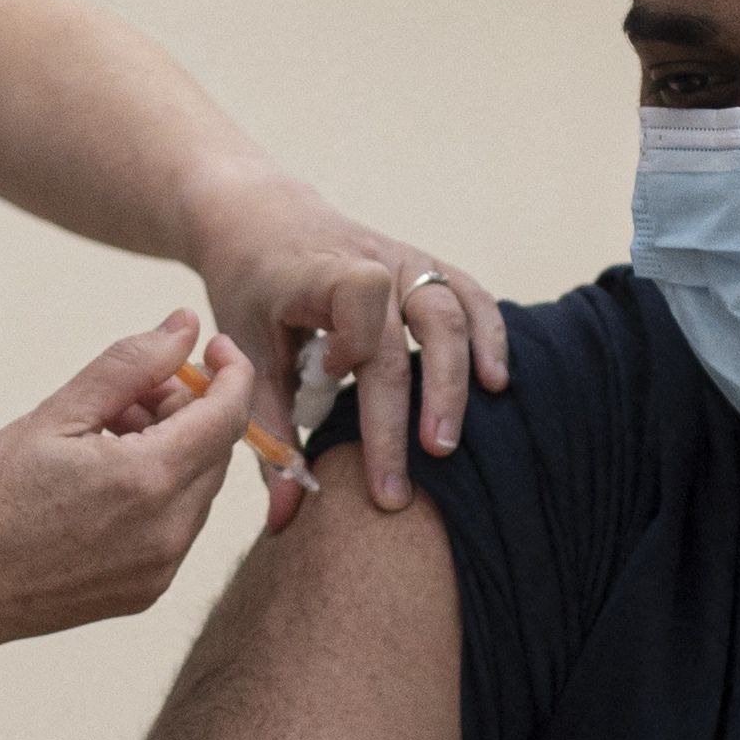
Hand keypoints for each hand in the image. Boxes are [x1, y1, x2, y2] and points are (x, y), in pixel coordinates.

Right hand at [0, 314, 259, 667]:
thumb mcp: (55, 415)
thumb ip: (130, 365)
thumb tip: (185, 326)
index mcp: (149, 481)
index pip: (228, 415)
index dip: (230, 372)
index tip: (209, 345)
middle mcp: (169, 533)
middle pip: (216, 451)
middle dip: (188, 408)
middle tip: (127, 393)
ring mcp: (161, 570)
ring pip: (198, 490)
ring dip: (172, 449)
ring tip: (102, 435)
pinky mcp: (146, 593)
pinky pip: (175, 527)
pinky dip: (157, 492)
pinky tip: (100, 482)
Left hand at [186, 167, 509, 516]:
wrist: (259, 218)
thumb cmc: (248, 293)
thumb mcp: (242, 352)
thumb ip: (268, 432)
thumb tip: (287, 521)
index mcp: (313, 271)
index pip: (356, 295)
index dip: (354, 341)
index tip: (333, 379)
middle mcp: (368, 258)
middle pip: (415, 323)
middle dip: (421, 398)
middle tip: (421, 464)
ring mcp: (403, 258)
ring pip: (452, 310)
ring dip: (457, 378)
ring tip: (448, 443)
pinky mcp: (425, 265)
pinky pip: (471, 295)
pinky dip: (490, 336)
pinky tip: (498, 384)